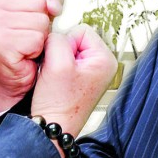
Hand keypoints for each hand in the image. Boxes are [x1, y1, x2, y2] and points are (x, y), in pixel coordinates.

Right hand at [0, 0, 63, 111]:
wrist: (12, 76)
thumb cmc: (25, 42)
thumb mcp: (39, 11)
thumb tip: (53, 6)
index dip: (41, 2)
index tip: (29, 17)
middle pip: (39, 2)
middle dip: (41, 20)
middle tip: (27, 34)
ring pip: (41, 21)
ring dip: (40, 36)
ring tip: (26, 44)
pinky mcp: (2, 44)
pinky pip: (37, 39)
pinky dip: (37, 49)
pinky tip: (25, 54)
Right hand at [32, 25, 116, 151]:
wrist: (52, 128)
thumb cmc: (59, 105)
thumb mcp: (57, 63)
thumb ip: (58, 39)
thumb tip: (54, 35)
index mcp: (105, 60)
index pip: (81, 29)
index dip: (65, 43)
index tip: (62, 63)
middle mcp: (101, 65)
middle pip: (73, 39)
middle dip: (59, 52)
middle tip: (58, 73)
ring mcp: (89, 73)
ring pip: (65, 50)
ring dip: (55, 61)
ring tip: (56, 79)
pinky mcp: (78, 79)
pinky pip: (62, 62)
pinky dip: (55, 69)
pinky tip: (55, 83)